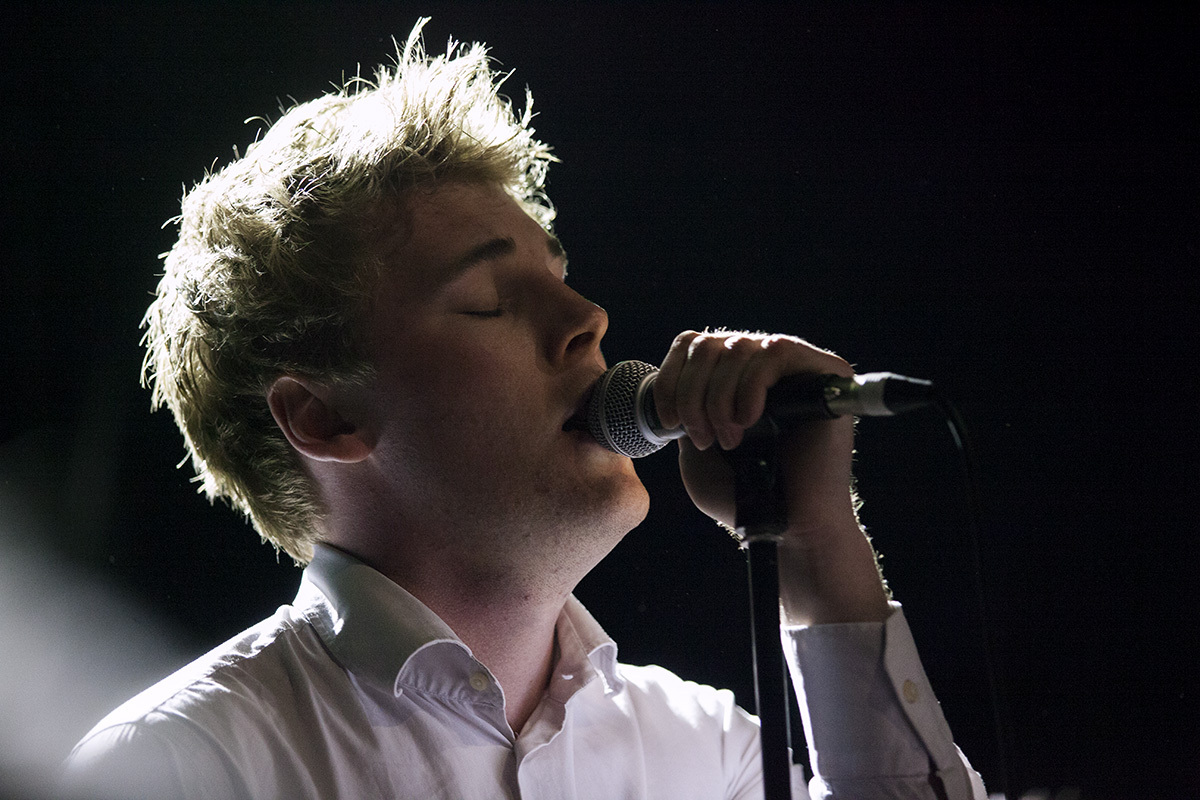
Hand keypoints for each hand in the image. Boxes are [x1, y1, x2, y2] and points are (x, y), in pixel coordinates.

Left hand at [652, 330, 890, 624]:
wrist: (791, 529)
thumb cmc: (743, 496)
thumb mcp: (695, 448)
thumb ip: (686, 408)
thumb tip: (677, 378)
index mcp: (734, 377)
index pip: (691, 345)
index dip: (670, 379)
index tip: (669, 424)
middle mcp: (765, 364)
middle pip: (709, 344)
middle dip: (693, 394)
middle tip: (703, 439)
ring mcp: (798, 365)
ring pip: (738, 348)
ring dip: (719, 398)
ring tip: (729, 440)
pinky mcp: (828, 372)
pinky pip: (774, 354)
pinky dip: (749, 389)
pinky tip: (749, 423)